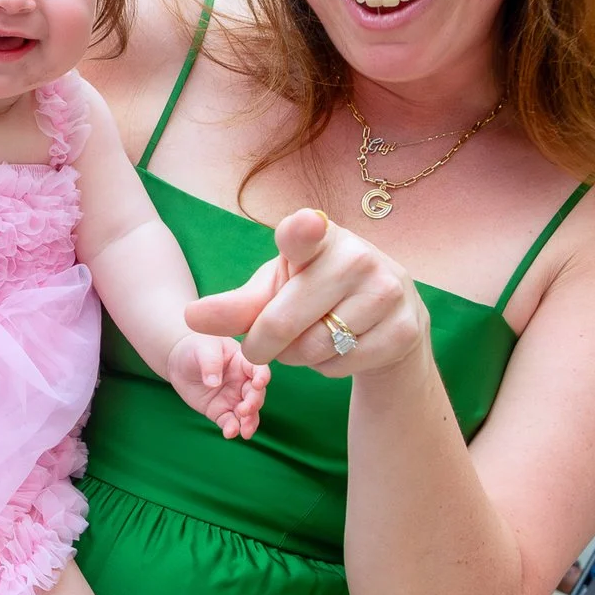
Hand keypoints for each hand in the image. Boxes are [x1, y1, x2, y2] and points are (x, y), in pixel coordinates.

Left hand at [165, 333, 269, 438]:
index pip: (258, 369)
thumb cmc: (196, 348)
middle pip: (256, 394)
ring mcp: (234, 398)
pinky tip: (229, 433)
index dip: (262, 376)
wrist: (179, 361)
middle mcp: (243, 382)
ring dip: (248, 422)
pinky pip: (230, 422)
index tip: (258, 383)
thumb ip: (210, 363)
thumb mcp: (203, 349)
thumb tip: (213, 383)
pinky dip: (232, 429)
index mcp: (244, 362)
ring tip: (244, 431)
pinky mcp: (221, 411)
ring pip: (248, 413)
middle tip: (245, 410)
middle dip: (254, 403)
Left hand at [187, 209, 427, 376]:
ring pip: (313, 349)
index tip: (306, 225)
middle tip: (258, 347)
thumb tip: (190, 318)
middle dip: (262, 344)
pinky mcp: (404, 330)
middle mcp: (358, 257)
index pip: (305, 233)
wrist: (386, 317)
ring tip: (307, 339)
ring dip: (296, 358)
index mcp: (319, 237)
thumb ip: (235, 307)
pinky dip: (327, 368)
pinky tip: (339, 348)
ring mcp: (387, 292)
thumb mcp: (274, 291)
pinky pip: (341, 366)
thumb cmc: (315, 294)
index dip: (302, 231)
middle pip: (285, 321)